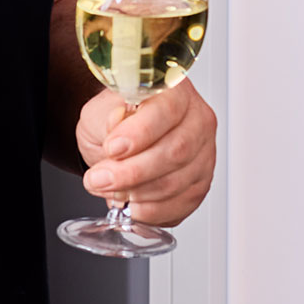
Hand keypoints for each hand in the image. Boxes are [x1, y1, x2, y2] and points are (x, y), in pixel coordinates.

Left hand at [77, 78, 215, 225]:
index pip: (166, 111)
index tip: (112, 148)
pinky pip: (182, 204)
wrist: (122, 139)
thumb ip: (106, 119)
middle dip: (132, 172)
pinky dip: (151, 211)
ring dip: (137, 194)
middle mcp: (197, 121)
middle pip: (176, 151)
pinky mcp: (201, 182)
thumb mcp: (99, 112)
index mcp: (175, 91)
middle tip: (99, 179)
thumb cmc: (115, 121)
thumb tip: (116, 127)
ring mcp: (204, 153)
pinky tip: (133, 204)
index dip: (139, 133)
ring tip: (111, 190)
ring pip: (177, 182)